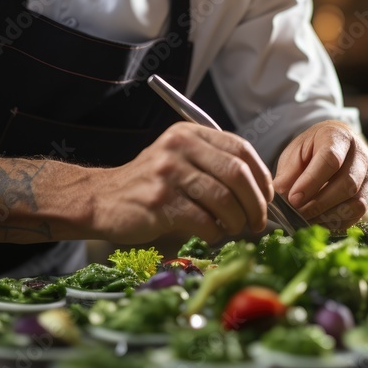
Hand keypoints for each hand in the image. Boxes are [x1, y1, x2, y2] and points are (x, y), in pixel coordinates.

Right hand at [95, 122, 273, 243]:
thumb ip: (213, 164)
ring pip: (223, 199)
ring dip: (236, 221)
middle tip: (258, 222)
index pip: (241, 148)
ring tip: (233, 229)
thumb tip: (259, 191)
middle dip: (255, 203)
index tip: (267, 197)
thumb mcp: (179, 158)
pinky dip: (214, 232)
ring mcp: (168, 173)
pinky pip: (203, 220)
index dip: (261, 175)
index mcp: (189, 133)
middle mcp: (180, 147)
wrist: (100, 199)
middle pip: (236, 174)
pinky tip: (211, 234)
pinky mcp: (159, 202)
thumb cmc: (148, 184)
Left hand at [273, 120, 367, 231]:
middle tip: (297, 212)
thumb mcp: (295, 152)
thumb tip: (280, 194)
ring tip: (306, 218)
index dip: (311, 182)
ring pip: (356, 201)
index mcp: (339, 136)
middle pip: (347, 183)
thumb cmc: (312, 149)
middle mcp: (361, 154)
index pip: (331, 159)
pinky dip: (337, 221)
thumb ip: (288, 172)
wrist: (334, 146)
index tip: (293, 198)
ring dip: (328, 215)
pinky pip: (358, 213)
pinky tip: (318, 220)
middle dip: (319, 203)